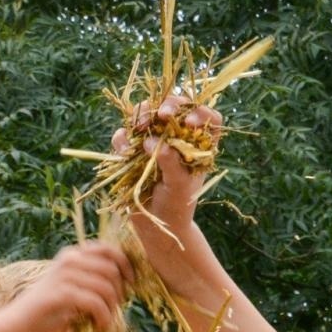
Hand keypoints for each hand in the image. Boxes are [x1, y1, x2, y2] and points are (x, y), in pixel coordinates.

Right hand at [14, 241, 133, 331]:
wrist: (20, 324)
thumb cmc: (49, 310)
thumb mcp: (73, 287)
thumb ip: (93, 279)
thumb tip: (125, 282)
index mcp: (72, 254)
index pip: (108, 249)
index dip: (125, 264)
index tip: (131, 283)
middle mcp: (69, 260)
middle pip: (112, 270)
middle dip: (120, 291)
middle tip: (115, 308)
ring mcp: (65, 275)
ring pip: (107, 288)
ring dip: (112, 308)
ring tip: (105, 321)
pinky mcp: (63, 294)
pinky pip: (97, 303)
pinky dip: (103, 318)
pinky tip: (99, 327)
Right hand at [113, 95, 223, 231]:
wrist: (155, 225)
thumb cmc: (176, 206)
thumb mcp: (179, 186)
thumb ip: (170, 163)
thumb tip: (152, 142)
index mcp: (199, 145)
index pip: (208, 118)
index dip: (200, 112)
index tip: (188, 122)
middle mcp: (178, 138)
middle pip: (175, 107)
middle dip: (167, 106)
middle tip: (160, 115)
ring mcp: (154, 141)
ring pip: (147, 113)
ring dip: (141, 115)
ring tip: (139, 128)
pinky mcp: (132, 149)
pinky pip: (124, 135)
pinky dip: (122, 139)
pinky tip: (125, 152)